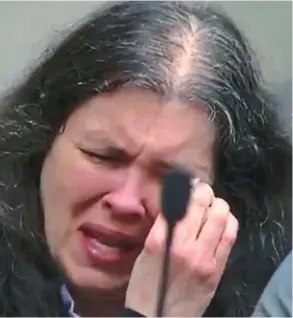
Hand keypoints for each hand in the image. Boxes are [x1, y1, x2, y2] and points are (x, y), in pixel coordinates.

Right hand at [125, 181, 237, 316]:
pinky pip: (230, 237)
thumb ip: (162, 226)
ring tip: (214, 206)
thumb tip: (177, 203)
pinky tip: (223, 222)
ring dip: (219, 205)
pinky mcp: (217, 270)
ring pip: (222, 217)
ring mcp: (204, 259)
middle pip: (203, 205)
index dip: (189, 187)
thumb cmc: (146, 284)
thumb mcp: (146, 252)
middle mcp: (184, 247)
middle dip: (205, 192)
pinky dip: (229, 223)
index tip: (191, 183)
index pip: (180, 202)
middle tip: (202, 192)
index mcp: (161, 240)